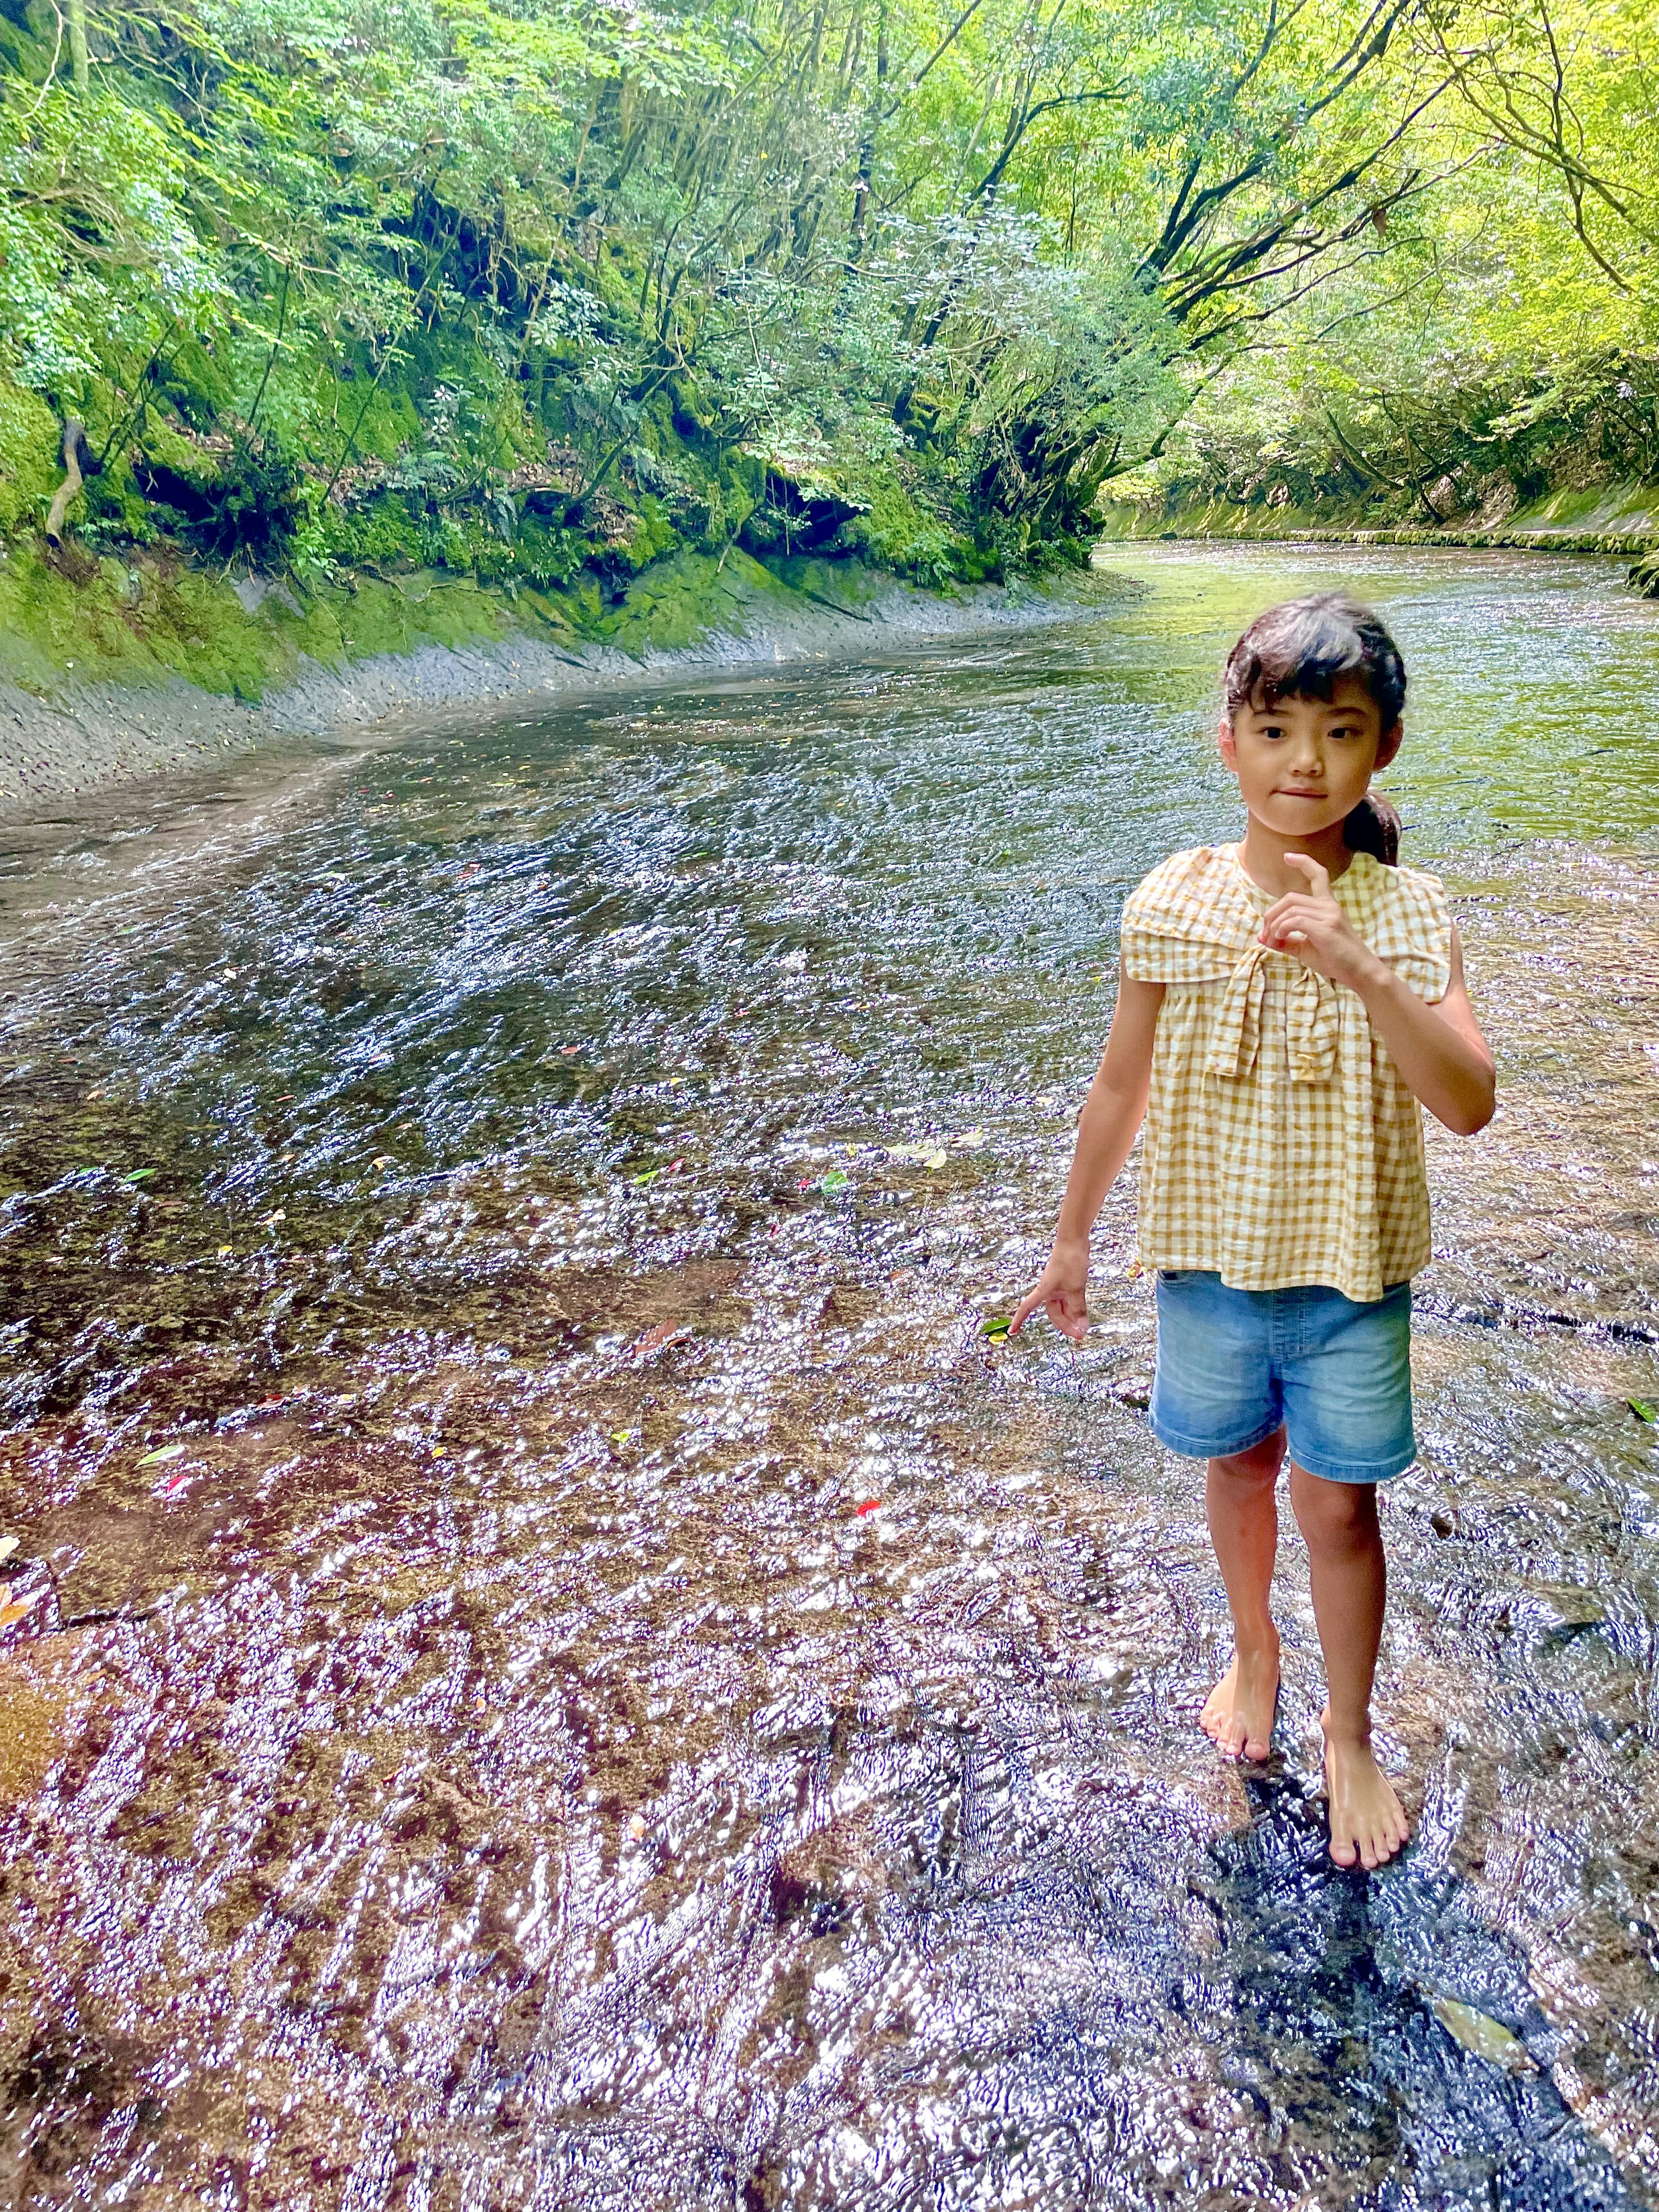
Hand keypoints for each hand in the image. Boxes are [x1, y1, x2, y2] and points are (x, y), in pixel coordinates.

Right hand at [1010, 1245, 1088, 1342]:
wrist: (1075, 1240)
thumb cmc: (1070, 1261)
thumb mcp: (1075, 1288)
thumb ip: (1078, 1308)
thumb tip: (1081, 1327)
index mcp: (1044, 1291)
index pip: (1026, 1308)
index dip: (1018, 1320)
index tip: (1012, 1332)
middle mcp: (1049, 1290)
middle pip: (1054, 1312)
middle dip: (1065, 1324)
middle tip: (1079, 1334)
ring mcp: (1059, 1285)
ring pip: (1063, 1307)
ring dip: (1072, 1317)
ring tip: (1084, 1326)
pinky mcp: (1068, 1281)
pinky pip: (1069, 1299)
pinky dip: (1075, 1307)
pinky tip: (1084, 1313)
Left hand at [1257, 854, 1377, 988]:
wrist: (1360, 973)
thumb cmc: (1335, 960)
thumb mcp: (1305, 949)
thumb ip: (1285, 941)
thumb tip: (1261, 937)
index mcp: (1328, 906)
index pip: (1318, 875)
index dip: (1303, 862)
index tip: (1287, 857)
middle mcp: (1329, 906)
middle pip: (1290, 898)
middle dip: (1271, 914)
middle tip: (1265, 933)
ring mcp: (1329, 915)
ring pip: (1290, 909)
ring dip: (1274, 925)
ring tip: (1273, 940)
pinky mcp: (1326, 927)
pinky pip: (1295, 921)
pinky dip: (1282, 929)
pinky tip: (1280, 939)